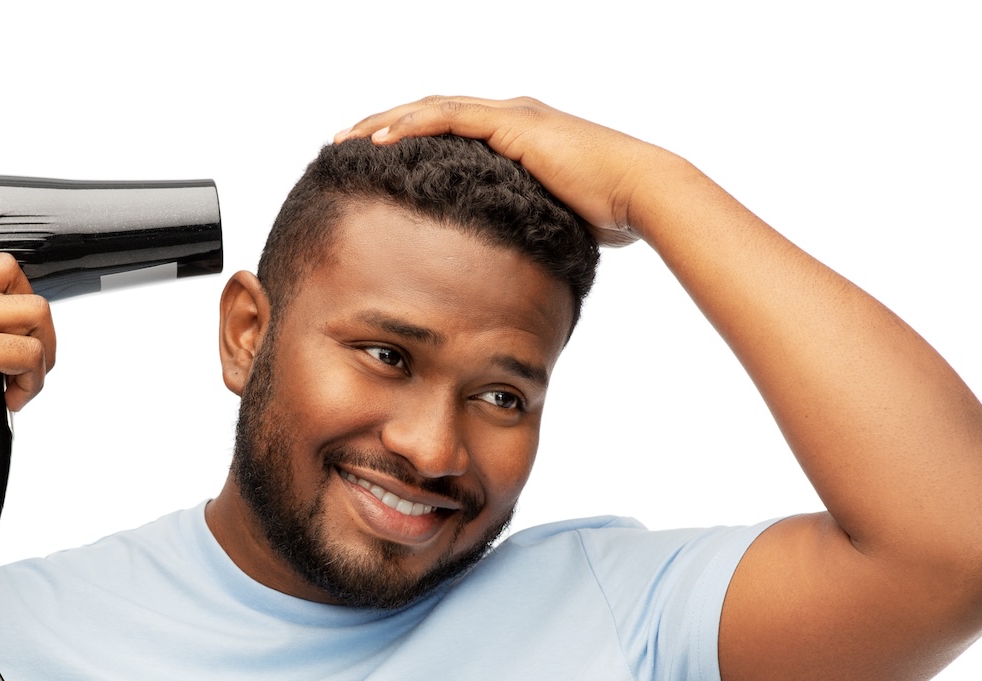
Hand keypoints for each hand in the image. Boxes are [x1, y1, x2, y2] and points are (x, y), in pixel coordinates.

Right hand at [0, 253, 57, 475]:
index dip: (21, 301)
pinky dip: (34, 382)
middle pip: (23, 289)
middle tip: (27, 365)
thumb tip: (5, 326)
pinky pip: (31, 353)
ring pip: (36, 315)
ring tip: (20, 383)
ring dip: (42, 354)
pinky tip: (11, 400)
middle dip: (39, 331)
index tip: (19, 332)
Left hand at [335, 96, 674, 246]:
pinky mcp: (512, 123)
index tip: (368, 162)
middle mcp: (508, 117)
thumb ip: (522, 233)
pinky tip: (378, 140)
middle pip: (429, 113)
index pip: (446, 131)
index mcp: (514, 138)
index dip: (405, 142)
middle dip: (381, 125)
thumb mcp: (550, 224)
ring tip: (345, 139)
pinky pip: (447, 116)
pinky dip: (410, 125)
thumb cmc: (607, 218)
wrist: (640, 196)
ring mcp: (510, 116)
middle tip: (340, 143)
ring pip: (429, 108)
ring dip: (383, 121)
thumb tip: (503, 271)